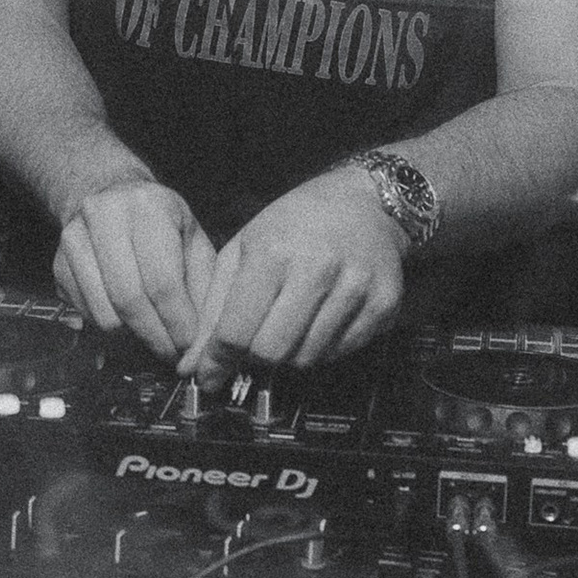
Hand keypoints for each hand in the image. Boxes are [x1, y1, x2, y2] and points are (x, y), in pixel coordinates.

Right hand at [54, 178, 217, 360]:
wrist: (109, 191)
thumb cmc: (161, 220)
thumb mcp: (192, 238)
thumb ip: (203, 284)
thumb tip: (202, 340)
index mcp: (147, 207)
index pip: (162, 280)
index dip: (177, 322)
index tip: (190, 346)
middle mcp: (104, 217)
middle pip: (129, 298)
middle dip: (155, 336)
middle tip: (172, 354)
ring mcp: (74, 240)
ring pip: (104, 312)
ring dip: (132, 339)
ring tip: (154, 341)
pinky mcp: (58, 264)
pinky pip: (85, 314)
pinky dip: (110, 329)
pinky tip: (129, 325)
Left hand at [181, 169, 409, 379]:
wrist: (364, 203)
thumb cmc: (295, 224)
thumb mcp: (243, 250)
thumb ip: (214, 310)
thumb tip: (194, 366)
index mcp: (274, 252)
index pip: (237, 331)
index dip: (218, 360)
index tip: (209, 373)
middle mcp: (318, 269)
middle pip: (272, 352)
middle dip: (254, 358)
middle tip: (253, 345)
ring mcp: (356, 288)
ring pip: (307, 358)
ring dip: (290, 353)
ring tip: (290, 323)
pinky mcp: (383, 305)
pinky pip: (340, 353)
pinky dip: (322, 348)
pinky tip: (320, 320)